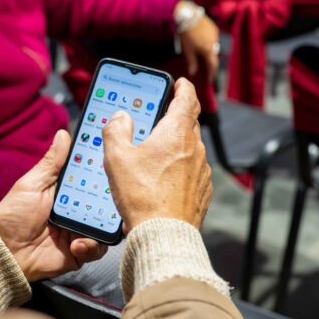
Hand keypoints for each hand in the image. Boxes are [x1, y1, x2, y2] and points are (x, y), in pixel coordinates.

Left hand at [0, 130, 107, 281]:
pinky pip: (98, 248)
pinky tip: (76, 244)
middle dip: (113, 196)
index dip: (104, 168)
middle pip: (105, 200)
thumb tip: (63, 134)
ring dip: (104, 223)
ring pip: (107, 224)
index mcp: (67, 191)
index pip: (91, 176)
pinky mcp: (81, 252)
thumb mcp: (32, 184)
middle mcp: (78, 209)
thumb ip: (51, 163)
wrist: (4, 253)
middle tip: (115, 192)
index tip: (114, 155)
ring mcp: (81, 231)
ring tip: (94, 222)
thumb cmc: (13, 216)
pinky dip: (91, 245)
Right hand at [102, 78, 212, 232]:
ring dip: (176, 145)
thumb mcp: (116, 158)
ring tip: (154, 155)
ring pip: (190, 148)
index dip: (182, 87)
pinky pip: (192, 171)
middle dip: (174, 117)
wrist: (163, 234)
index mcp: (176, 132)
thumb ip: (116, 130)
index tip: (178, 84)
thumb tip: (120, 118)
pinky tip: (163, 180)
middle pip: (188, 122)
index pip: (187, 97)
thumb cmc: (141, 196)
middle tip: (157, 118)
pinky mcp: (202, 190)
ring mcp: (202, 170)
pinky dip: (180, 168)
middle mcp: (195, 148)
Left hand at [176, 0, 219, 82]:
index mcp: (208, 50)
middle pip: (213, 56)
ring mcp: (215, 35)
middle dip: (209, 62)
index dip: (212, 74)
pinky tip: (201, 40)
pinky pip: (212, 39)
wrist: (189, 16)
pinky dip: (208, 42)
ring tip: (199, 48)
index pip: (213, 66)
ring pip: (213, 47)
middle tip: (205, 67)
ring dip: (208, 50)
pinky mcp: (214, 29)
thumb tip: (192, 73)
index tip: (210, 80)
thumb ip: (192, 62)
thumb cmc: (187, 34)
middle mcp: (214, 43)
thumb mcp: (188, 50)